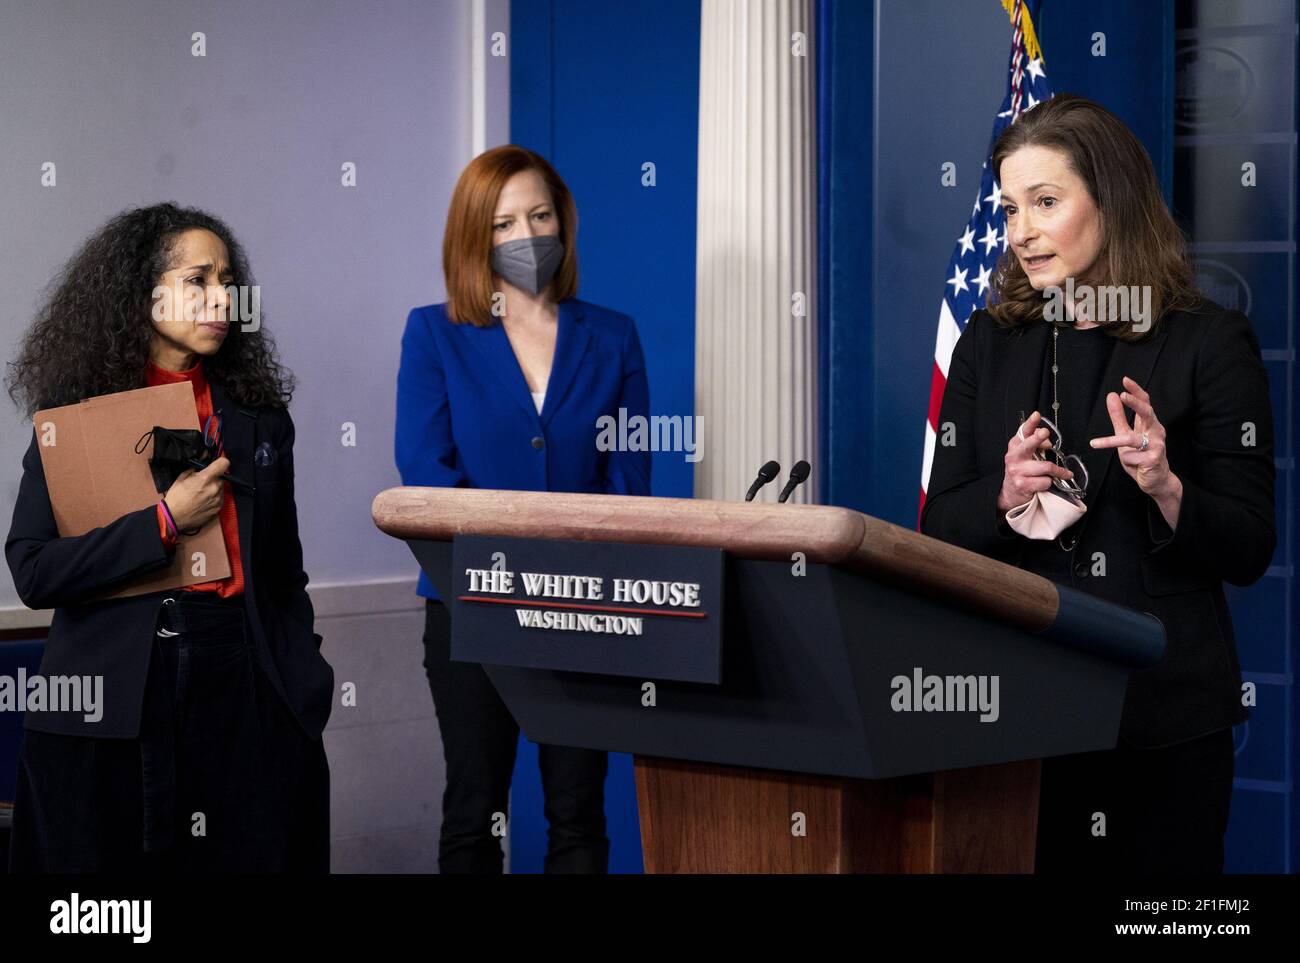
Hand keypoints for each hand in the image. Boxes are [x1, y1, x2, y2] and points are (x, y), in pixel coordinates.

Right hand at [163, 456, 228, 530]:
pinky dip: (214, 498)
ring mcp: (218, 500)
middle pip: (221, 477)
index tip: (216, 465)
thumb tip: (203, 460)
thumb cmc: (176, 497)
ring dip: (214, 488)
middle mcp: (215, 488)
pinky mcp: (218, 509)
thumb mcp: (182, 477)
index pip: (224, 463)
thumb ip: (195, 468)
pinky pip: (220, 498)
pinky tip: (203, 501)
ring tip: (202, 493)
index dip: (220, 462)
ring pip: (221, 488)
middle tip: (203, 482)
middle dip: (213, 478)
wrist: (174, 517)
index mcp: (206, 478)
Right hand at [997, 410, 1075, 512]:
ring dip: (1059, 471)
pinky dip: (1049, 483)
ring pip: (1046, 467)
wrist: (1011, 492)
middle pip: (1029, 445)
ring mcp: (1017, 471)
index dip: (1031, 423)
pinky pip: (1045, 481)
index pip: (1023, 432)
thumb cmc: (1023, 469)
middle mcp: (1014, 457)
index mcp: (1016, 446)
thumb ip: (1036, 443)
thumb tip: (1047, 442)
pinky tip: (1046, 483)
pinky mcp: (1023, 484)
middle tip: (1045, 433)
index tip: (1037, 415)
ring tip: (1066, 474)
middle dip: (1037, 438)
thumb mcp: (1026, 453)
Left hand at [1088, 376, 1177, 501]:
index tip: (1125, 380)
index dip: (1136, 391)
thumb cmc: (1141, 456)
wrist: (1154, 480)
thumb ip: (1118, 417)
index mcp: (1148, 424)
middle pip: (1147, 412)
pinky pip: (1133, 456)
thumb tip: (1112, 395)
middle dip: (1135, 403)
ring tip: (1095, 443)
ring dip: (1114, 441)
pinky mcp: (1154, 459)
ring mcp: (1157, 445)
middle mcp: (1155, 431)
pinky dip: (1127, 459)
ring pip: (1133, 438)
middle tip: (1123, 395)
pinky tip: (1130, 463)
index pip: (1145, 402)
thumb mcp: (1125, 435)